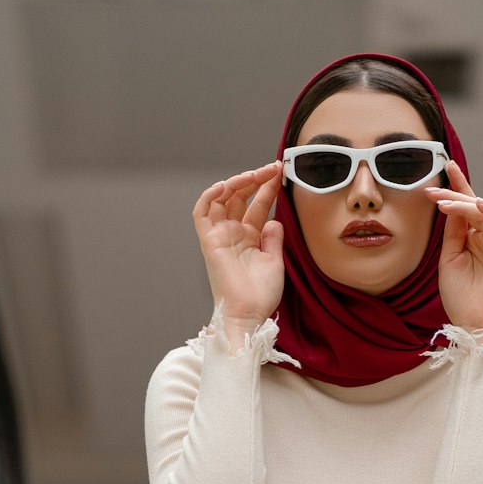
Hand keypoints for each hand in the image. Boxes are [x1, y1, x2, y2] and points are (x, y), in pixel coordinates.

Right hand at [193, 162, 284, 345]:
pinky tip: (226, 186)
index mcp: (249, 237)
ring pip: (222, 199)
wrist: (248, 315)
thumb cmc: (260, 296)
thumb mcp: (274, 262)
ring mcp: (220, 236)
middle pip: (240, 196)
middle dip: (255, 179)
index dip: (267, 187)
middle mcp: (233, 234)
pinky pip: (202, 212)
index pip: (257, 204)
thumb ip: (273, 239)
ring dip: (236, 183)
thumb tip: (275, 220)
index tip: (280, 172)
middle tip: (272, 168)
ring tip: (254, 175)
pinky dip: (210, 196)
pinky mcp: (209, 242)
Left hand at [426, 161, 482, 330]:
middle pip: (474, 207)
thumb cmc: (461, 298)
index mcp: (472, 239)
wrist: (474, 325)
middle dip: (455, 194)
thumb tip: (450, 204)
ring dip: (466, 204)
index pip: (465, 208)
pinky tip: (478, 205)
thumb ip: (452, 232)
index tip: (444, 168)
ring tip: (446, 201)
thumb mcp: (449, 259)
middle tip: (435, 188)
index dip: (456, 187)